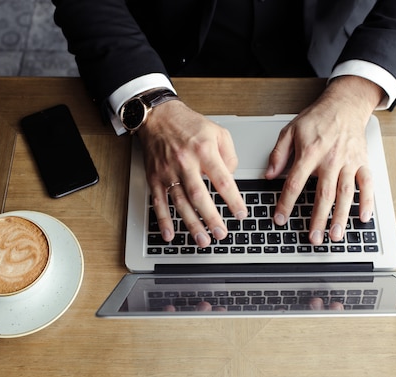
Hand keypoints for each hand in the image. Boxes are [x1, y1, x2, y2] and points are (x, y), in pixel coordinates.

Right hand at [138, 100, 247, 247]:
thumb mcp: (218, 132)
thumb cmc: (188, 125)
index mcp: (204, 150)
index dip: (233, 200)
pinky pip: (158, 202)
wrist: (158, 117)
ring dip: (191, 224)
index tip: (241, 214)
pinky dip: (163, 220)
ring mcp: (168, 171)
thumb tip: (232, 178)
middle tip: (221, 234)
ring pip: (180, 202)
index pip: (222, 181)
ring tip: (203, 240)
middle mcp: (185, 162)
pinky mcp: (154, 177)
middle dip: (211, 218)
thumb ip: (230, 155)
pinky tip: (170, 234)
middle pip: (200, 196)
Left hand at [265, 76, 383, 244]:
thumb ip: (278, 154)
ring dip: (341, 216)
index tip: (280, 219)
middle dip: (318, 219)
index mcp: (310, 152)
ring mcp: (349, 162)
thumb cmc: (317, 118)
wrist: (345, 104)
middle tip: (314, 238)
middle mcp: (331, 159)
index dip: (286, 202)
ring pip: (345, 194)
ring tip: (335, 235)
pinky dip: (367, 202)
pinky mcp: (363, 162)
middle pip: (323, 194)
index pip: (295, 182)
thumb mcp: (290, 130)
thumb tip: (269, 175)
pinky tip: (363, 218)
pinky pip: (367, 184)